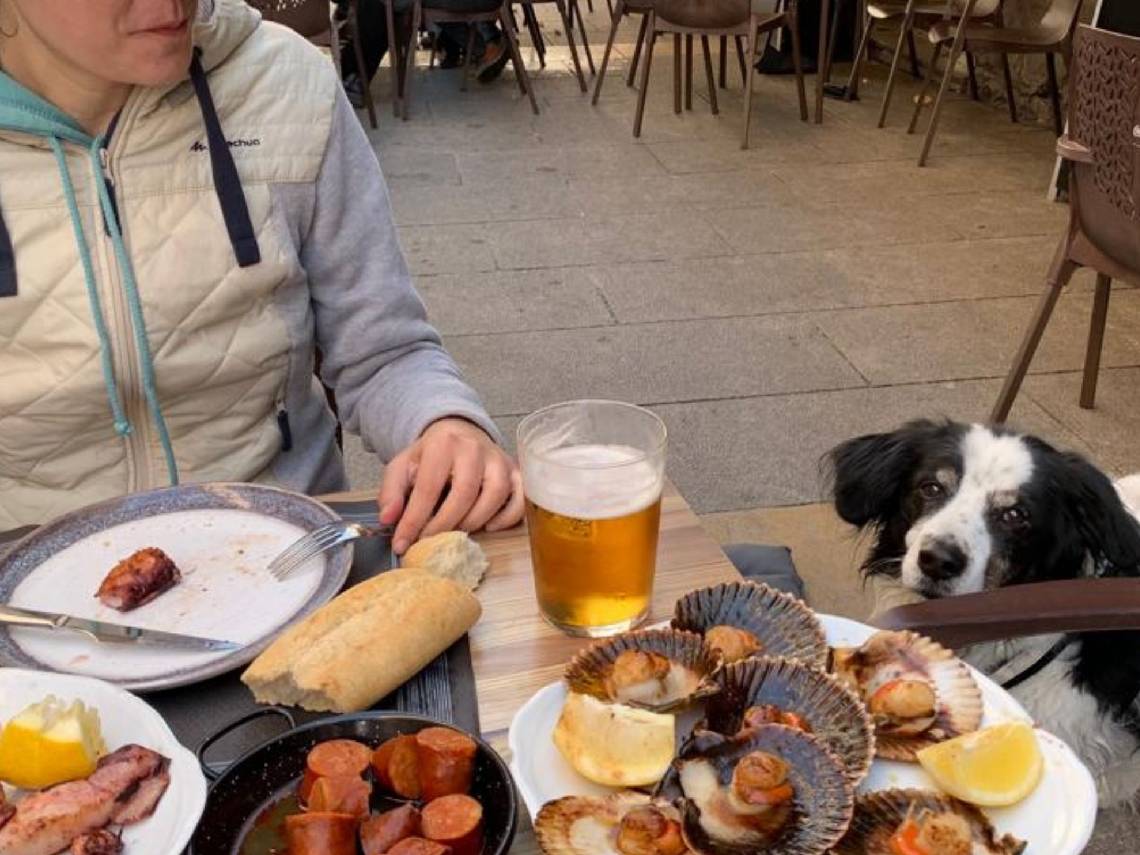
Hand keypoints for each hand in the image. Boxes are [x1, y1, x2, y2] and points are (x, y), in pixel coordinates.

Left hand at [379, 418, 523, 553]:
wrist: (459, 432)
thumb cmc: (431, 454)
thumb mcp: (403, 466)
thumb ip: (392, 491)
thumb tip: (389, 519)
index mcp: (443, 443)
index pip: (428, 487)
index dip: (414, 519)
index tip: (402, 543)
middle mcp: (474, 448)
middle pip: (464, 493)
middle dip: (444, 524)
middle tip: (429, 541)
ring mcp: (499, 459)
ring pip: (495, 495)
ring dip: (474, 521)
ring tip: (457, 531)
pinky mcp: (515, 471)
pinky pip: (520, 497)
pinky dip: (507, 517)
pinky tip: (489, 525)